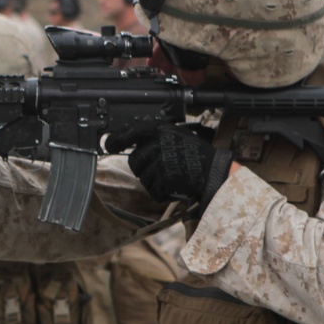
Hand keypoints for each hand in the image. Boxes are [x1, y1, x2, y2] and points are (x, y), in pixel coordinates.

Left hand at [107, 122, 230, 203]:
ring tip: (171, 178)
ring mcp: (160, 160)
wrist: (214, 171)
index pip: (131, 132)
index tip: (109, 146)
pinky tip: (174, 187)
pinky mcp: (163, 176)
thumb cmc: (196, 155)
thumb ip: (156, 137)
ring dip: (154, 182)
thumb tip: (132, 143)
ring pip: (143, 177)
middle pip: (134, 160)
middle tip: (160, 170)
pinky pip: (152, 190)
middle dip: (142, 169)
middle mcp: (158, 143)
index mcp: (161, 130)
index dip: (117, 140)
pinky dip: (161, 193)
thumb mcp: (176, 136)